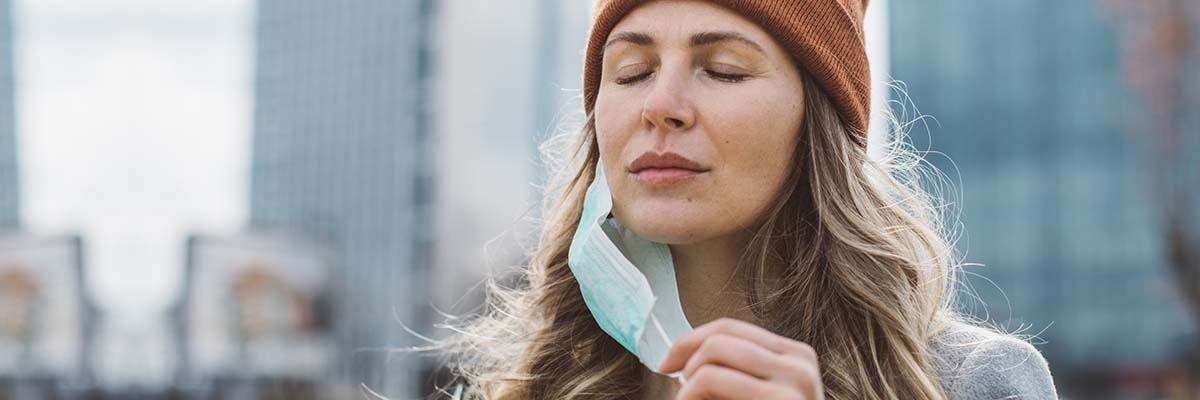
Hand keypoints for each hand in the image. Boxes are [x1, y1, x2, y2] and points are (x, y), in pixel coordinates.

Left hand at [658, 318, 823, 399]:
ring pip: (712, 357)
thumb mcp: (756, 395)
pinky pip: (710, 379)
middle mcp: (798, 365)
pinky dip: (689, 396)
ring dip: (688, 385)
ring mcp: (792, 384)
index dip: (690, 341)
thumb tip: (683, 353)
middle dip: (687, 361)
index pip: (730, 328)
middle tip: (680, 394)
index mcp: (795, 357)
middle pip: (719, 339)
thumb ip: (734, 373)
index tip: (668, 363)